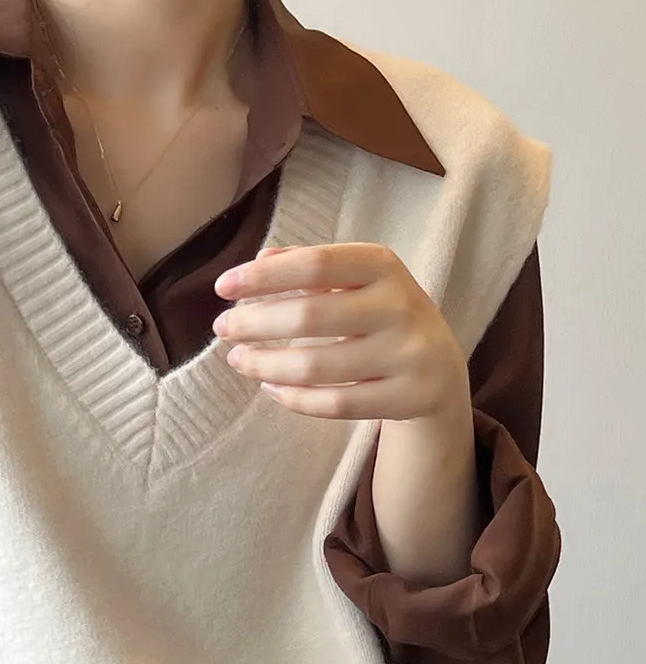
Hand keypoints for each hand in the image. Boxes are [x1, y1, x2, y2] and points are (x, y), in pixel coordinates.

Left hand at [212, 243, 469, 422]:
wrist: (441, 370)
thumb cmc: (383, 316)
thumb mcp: (359, 281)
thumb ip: (312, 267)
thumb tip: (259, 259)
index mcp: (383, 266)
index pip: (316, 264)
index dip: (265, 277)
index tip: (222, 287)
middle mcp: (400, 306)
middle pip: (309, 316)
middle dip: (254, 324)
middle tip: (222, 330)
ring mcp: (407, 354)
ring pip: (316, 366)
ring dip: (265, 364)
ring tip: (238, 360)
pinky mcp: (406, 397)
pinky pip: (335, 404)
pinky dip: (294, 399)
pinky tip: (270, 388)